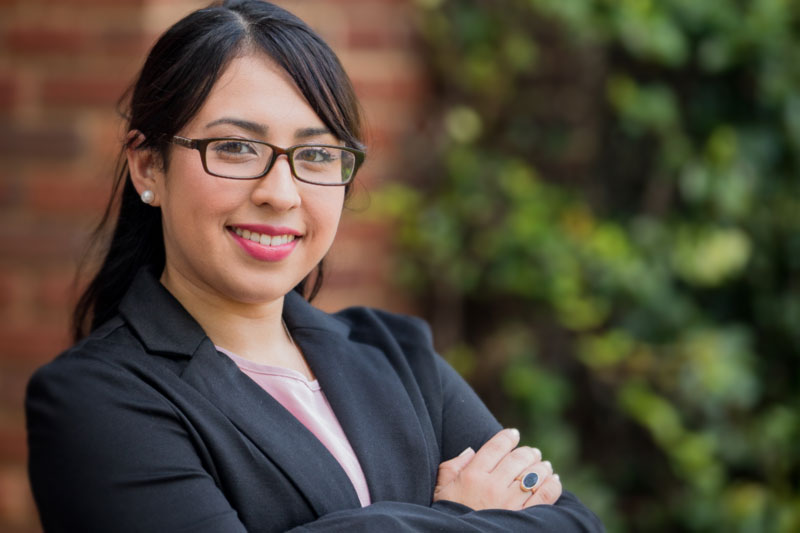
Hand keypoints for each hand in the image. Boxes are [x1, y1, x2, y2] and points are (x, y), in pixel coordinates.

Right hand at [433, 428, 561, 510]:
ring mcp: (509, 502)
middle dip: (528, 452)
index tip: (514, 434)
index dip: (507, 437)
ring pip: (534, 474)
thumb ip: (451, 467)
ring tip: (544, 466)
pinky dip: (552, 484)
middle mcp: (492, 486)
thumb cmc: (450, 515)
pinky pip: (545, 495)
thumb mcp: (441, 490)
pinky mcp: (523, 517)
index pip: (496, 447)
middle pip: (518, 458)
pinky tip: (553, 480)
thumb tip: (470, 451)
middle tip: (532, 453)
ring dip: (542, 467)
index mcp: (472, 475)